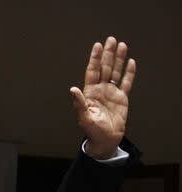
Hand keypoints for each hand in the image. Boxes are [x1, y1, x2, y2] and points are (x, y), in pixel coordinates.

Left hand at [70, 36, 135, 158]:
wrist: (105, 139)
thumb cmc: (92, 130)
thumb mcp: (84, 117)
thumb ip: (79, 103)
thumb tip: (73, 89)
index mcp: (90, 92)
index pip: (93, 71)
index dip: (95, 59)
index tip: (97, 46)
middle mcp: (100, 89)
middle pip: (105, 68)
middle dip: (108, 54)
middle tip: (111, 39)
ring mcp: (111, 93)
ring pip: (115, 72)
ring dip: (118, 59)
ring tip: (122, 45)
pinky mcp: (121, 98)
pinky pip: (126, 83)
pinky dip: (129, 73)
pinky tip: (130, 62)